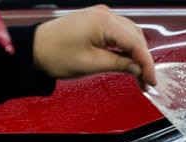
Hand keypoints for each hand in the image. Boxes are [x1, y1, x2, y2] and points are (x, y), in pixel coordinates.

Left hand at [33, 5, 155, 90]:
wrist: (35, 48)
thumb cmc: (56, 53)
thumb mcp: (92, 64)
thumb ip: (120, 64)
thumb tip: (137, 68)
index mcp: (104, 23)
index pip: (136, 44)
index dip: (147, 64)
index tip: (151, 80)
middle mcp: (105, 15)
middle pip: (136, 38)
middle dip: (143, 61)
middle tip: (146, 81)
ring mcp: (101, 16)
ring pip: (131, 35)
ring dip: (137, 55)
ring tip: (138, 75)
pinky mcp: (97, 22)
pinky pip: (120, 33)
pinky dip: (127, 48)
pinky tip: (129, 62)